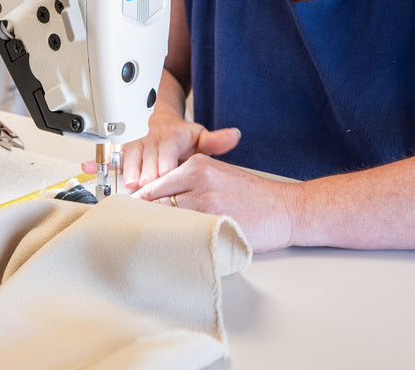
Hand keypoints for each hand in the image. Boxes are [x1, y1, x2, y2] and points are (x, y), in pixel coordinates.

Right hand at [81, 109, 239, 188]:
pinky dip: (96, 161)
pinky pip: (107, 154)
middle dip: (144, 176)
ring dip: (124, 172)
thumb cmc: (182, 137)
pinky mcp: (120, 149)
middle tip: (143, 193)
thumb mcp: (201, 137)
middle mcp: (150, 140)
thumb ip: (216, 140)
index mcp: (170, 138)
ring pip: (126, 158)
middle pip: (145, 160)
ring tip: (125, 187)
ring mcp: (134, 144)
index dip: (163, 168)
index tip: (163, 181)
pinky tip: (86, 168)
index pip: (166, 155)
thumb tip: (235, 135)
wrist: (162, 123)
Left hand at [133, 154, 298, 253]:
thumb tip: (155, 198)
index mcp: (198, 165)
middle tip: (131, 230)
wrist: (286, 209)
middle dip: (143, 216)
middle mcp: (199, 180)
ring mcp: (207, 204)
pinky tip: (169, 249)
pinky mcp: (216, 225)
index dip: (139, 202)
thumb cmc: (253, 195)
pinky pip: (185, 234)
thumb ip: (189, 182)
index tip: (129, 214)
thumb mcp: (219, 175)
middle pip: (155, 200)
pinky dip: (175, 241)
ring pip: (167, 218)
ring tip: (145, 243)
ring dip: (156, 230)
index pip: (154, 184)